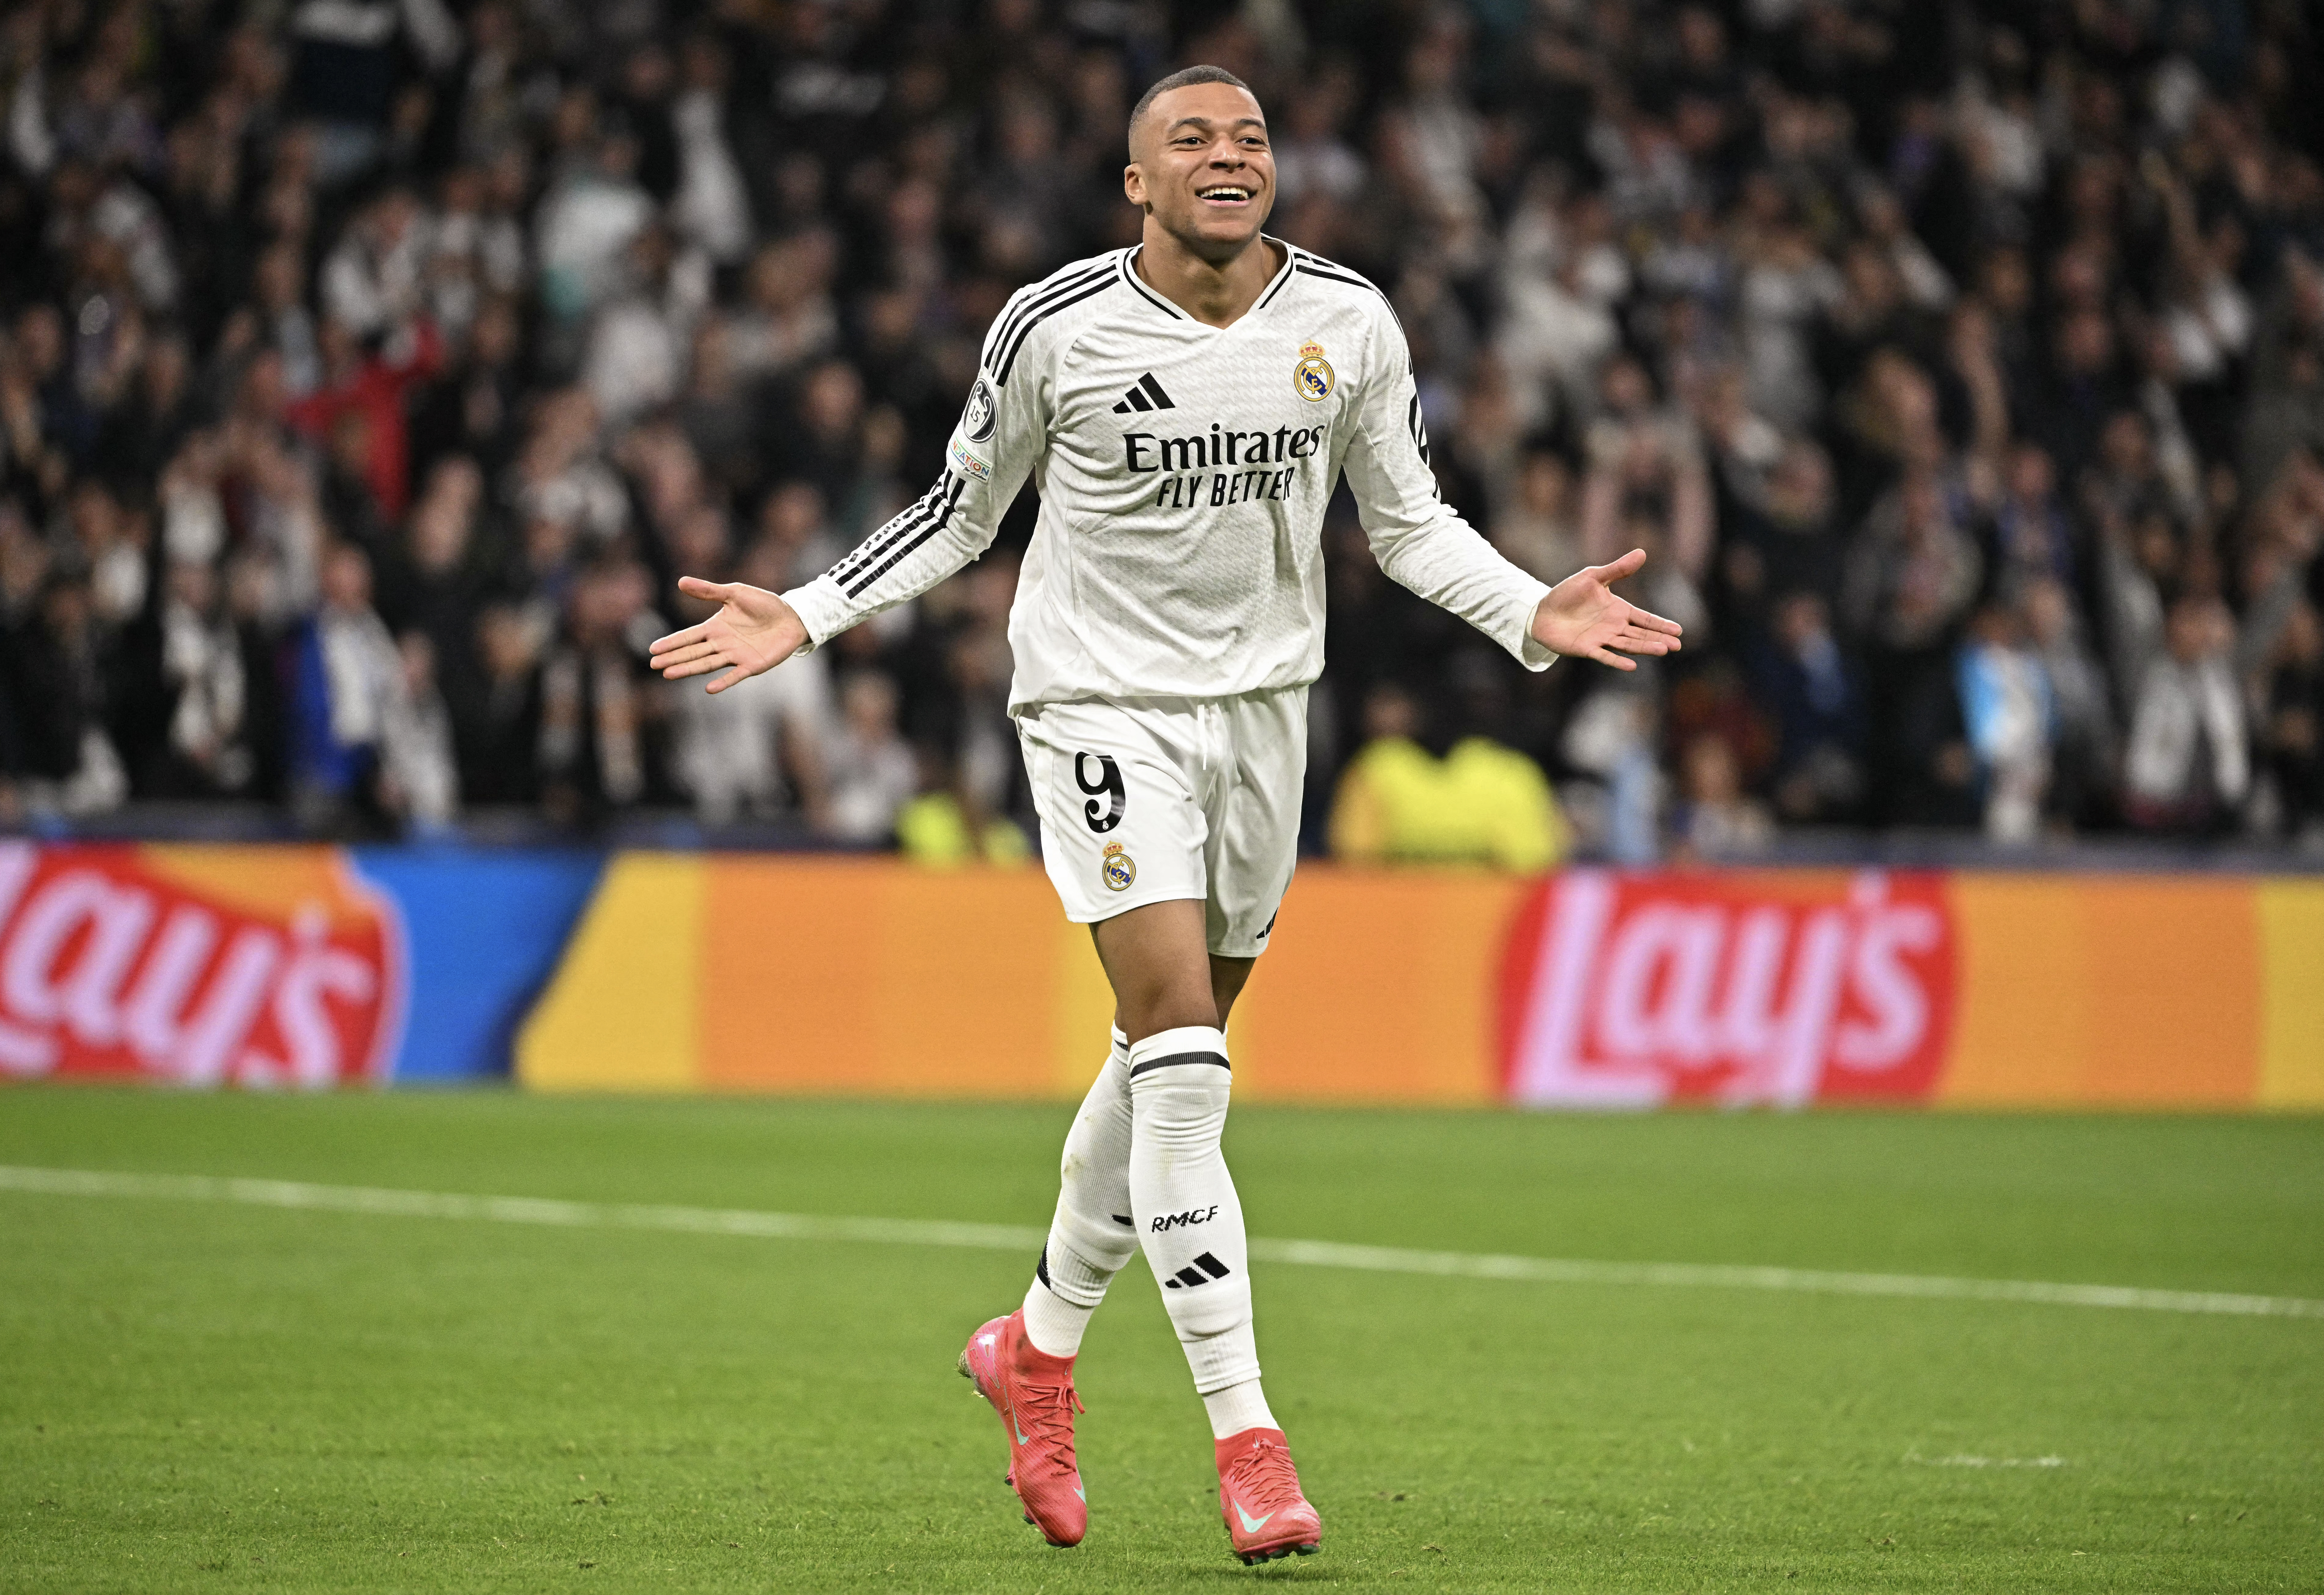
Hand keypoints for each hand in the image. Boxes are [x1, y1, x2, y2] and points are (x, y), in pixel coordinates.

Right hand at [648, 578, 808, 693]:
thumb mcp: (735, 593)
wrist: (792, 617)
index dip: (672, 642)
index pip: (689, 636)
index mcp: (715, 627)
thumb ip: (709, 591)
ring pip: (707, 664)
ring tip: (669, 674)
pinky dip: (723, 682)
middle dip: (673, 658)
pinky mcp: (752, 666)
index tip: (653, 649)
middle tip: (654, 665)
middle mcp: (722, 644)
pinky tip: (709, 689)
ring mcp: (735, 656)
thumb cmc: (764, 604)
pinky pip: (735, 676)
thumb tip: (680, 581)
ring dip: (688, 669)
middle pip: (693, 653)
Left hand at [1530, 548, 1684, 670]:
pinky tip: (1632, 666)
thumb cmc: (1568, 593)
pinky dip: (1617, 661)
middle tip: (1676, 645)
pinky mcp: (1587, 648)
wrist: (1542, 610)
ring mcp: (1602, 638)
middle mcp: (1614, 626)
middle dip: (1658, 638)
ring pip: (1628, 644)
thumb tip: (1642, 552)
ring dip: (1645, 647)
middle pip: (1641, 634)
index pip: (1644, 618)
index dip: (1660, 624)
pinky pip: (1605, 656)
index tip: (1679, 630)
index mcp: (1618, 610)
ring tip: (1663, 650)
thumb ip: (1618, 569)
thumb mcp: (1594, 577)